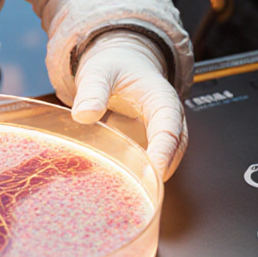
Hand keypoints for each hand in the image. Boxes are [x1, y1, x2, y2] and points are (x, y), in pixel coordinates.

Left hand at [71, 32, 186, 179]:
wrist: (119, 64)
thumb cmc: (115, 65)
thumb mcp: (100, 71)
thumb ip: (93, 90)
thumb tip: (83, 114)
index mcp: (161, 98)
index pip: (169, 126)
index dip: (165, 150)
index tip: (156, 169)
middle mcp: (167, 119)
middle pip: (174, 148)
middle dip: (162, 169)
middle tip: (143, 190)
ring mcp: (159, 134)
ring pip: (165, 160)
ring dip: (152, 176)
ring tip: (133, 192)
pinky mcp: (147, 145)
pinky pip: (148, 163)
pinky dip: (140, 175)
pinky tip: (121, 186)